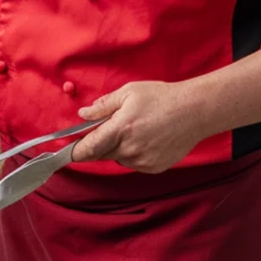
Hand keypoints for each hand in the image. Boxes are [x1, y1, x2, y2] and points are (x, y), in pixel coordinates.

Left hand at [71, 81, 205, 172]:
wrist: (195, 111)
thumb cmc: (162, 98)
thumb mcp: (128, 93)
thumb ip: (103, 106)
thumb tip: (83, 114)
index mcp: (120, 129)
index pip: (89, 148)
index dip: (75, 152)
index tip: (64, 153)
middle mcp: (130, 149)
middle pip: (101, 154)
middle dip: (98, 145)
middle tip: (110, 129)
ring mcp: (143, 161)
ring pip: (118, 159)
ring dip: (118, 148)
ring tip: (135, 130)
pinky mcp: (154, 167)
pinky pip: (134, 163)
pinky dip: (134, 154)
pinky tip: (147, 139)